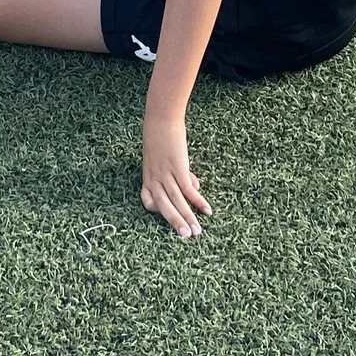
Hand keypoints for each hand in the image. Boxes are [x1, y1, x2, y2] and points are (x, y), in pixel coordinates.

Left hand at [140, 113, 210, 238]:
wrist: (161, 119)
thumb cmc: (162, 135)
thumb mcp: (164, 156)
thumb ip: (177, 172)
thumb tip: (195, 185)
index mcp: (148, 176)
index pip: (148, 201)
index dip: (158, 210)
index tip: (170, 213)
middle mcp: (154, 178)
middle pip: (164, 206)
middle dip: (176, 222)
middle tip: (186, 237)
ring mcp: (166, 174)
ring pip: (176, 201)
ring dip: (188, 218)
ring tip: (196, 232)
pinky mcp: (178, 168)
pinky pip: (188, 190)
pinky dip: (198, 201)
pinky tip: (206, 210)